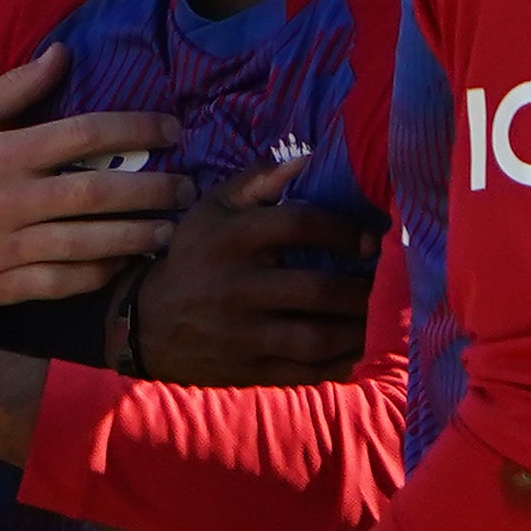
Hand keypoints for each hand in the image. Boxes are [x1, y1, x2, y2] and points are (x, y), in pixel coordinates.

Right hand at [0, 50, 184, 309]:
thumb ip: (16, 87)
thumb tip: (63, 54)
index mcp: (6, 151)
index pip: (86, 133)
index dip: (138, 129)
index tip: (172, 131)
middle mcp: (11, 199)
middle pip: (98, 191)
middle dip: (152, 190)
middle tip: (186, 188)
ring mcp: (6, 246)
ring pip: (88, 242)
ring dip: (136, 236)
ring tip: (167, 230)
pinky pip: (61, 282)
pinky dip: (97, 274)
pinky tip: (122, 264)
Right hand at [127, 169, 378, 387]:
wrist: (145, 324)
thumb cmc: (194, 257)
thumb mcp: (212, 209)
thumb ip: (259, 180)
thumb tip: (309, 158)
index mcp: (231, 238)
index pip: (300, 225)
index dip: (344, 230)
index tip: (370, 241)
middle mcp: (236, 287)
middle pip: (317, 290)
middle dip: (362, 290)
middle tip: (385, 286)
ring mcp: (241, 334)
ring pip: (315, 338)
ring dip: (357, 330)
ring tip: (378, 319)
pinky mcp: (246, 370)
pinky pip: (303, 372)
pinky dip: (338, 364)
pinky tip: (355, 349)